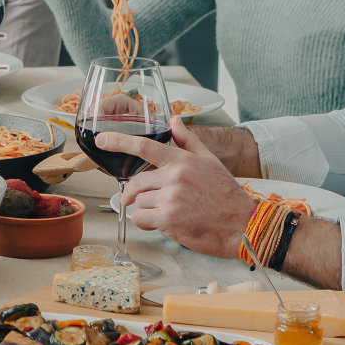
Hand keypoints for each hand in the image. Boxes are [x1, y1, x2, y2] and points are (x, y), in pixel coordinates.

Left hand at [95, 115, 255, 258]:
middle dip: (133, 194)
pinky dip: (146, 224)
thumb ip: (187, 141)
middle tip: (136, 200)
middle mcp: (174, 177)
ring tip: (164, 215)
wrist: (242, 224)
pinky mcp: (169, 219)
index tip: (102, 139)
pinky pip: (141, 219)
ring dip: (145, 211)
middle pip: (136, 183)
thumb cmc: (226, 194)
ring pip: (138, 202)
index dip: (119, 141)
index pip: (145, 146)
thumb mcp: (210, 161)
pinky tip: (161, 225)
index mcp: (182, 161)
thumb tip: (173, 119)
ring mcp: (171, 198)